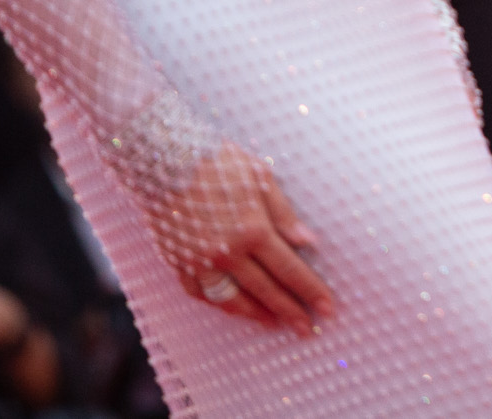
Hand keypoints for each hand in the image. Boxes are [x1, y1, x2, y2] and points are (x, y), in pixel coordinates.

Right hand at [151, 143, 334, 334]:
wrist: (164, 161)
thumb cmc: (217, 162)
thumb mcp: (260, 178)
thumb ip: (284, 214)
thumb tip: (308, 242)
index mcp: (253, 230)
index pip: (290, 270)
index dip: (311, 291)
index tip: (327, 309)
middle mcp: (228, 253)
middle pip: (266, 291)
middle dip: (290, 312)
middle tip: (307, 329)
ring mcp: (201, 262)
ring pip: (233, 300)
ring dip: (256, 315)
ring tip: (274, 324)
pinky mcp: (179, 262)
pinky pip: (200, 293)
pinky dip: (218, 303)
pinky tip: (232, 307)